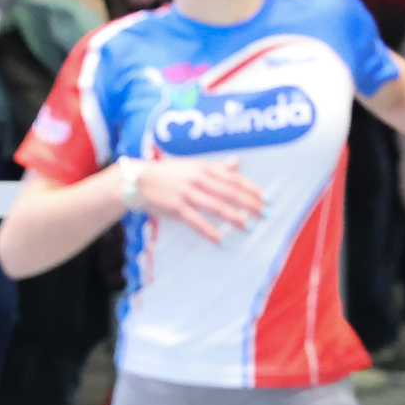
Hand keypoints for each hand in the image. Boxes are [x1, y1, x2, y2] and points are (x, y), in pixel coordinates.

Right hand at [132, 156, 267, 245]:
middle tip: (266, 214)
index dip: (252, 189)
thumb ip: (215, 167)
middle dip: (250, 204)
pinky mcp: (175, 208)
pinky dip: (209, 232)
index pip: (233, 179)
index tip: (268, 198)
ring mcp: (186, 193)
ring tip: (248, 227)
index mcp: (203, 168)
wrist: (137, 181)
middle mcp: (197, 179)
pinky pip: (196, 221)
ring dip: (234, 217)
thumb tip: (237, 163)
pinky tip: (220, 241)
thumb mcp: (192, 166)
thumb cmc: (167, 174)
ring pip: (216, 206)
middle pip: (229, 192)